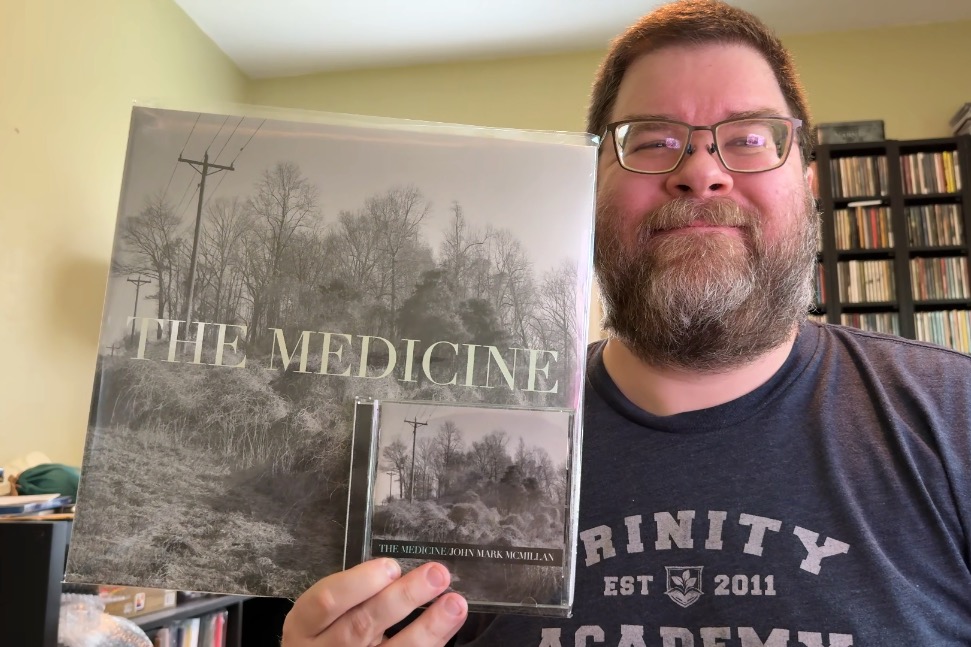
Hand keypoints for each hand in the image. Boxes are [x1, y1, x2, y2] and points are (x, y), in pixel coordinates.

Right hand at [281, 558, 468, 645]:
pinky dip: (431, 645)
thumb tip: (397, 573)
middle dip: (403, 598)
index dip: (359, 582)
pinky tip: (448, 628)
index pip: (327, 601)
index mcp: (304, 626)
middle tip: (436, 575)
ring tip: (454, 604)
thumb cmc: (324, 636)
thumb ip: (351, 597)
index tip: (391, 566)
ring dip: (428, 627)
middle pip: (363, 625)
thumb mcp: (321, 616)